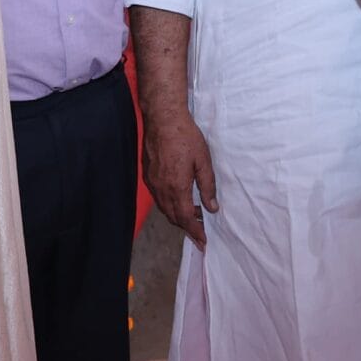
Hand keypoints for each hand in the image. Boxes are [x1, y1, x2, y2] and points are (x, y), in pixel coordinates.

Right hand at [142, 106, 219, 245]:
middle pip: (173, 217)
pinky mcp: (148, 175)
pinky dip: (169, 204)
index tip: (203, 242)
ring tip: (193, 215)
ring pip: (164, 208)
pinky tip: (179, 199)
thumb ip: (207, 186)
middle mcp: (162, 188)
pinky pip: (159, 197)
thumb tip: (212, 207)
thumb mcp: (203, 161)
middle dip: (187, 226)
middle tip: (200, 231)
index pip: (186, 218)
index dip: (195, 232)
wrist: (163, 119)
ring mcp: (153, 182)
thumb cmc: (186, 136)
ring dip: (178, 215)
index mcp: (177, 187)